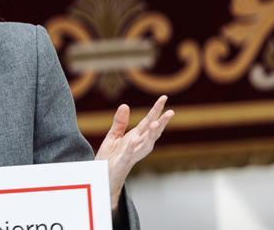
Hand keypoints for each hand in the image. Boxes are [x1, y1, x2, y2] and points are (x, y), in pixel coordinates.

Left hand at [95, 95, 174, 210]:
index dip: (156, 110)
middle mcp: (137, 145)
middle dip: (161, 123)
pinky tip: (133, 139)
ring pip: (145, 144)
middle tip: (171, 112)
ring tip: (156, 123)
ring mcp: (132, 153)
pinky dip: (131, 147)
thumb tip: (125, 105)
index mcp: (135, 137)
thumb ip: (120, 122)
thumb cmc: (111, 156)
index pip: (148, 121)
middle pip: (152, 132)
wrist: (102, 175)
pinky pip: (128, 154)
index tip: (164, 98)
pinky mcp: (122, 161)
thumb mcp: (113, 136)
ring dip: (151, 135)